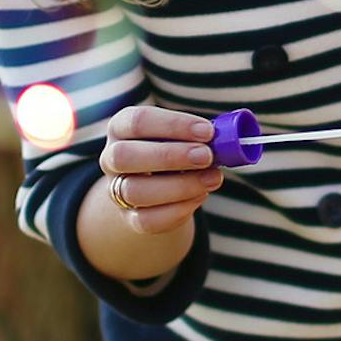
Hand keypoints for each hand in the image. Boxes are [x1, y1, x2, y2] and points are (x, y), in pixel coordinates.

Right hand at [97, 103, 222, 235]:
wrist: (162, 185)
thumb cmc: (178, 148)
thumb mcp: (184, 135)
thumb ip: (200, 135)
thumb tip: (228, 139)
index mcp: (122, 128)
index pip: (138, 121)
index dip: (174, 125)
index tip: (207, 131)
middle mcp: (112, 158)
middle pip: (125, 156)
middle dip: (170, 156)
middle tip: (207, 156)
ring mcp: (116, 190)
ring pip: (135, 191)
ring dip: (180, 185)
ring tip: (213, 178)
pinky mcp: (130, 218)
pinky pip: (147, 220)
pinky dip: (179, 209)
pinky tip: (200, 196)